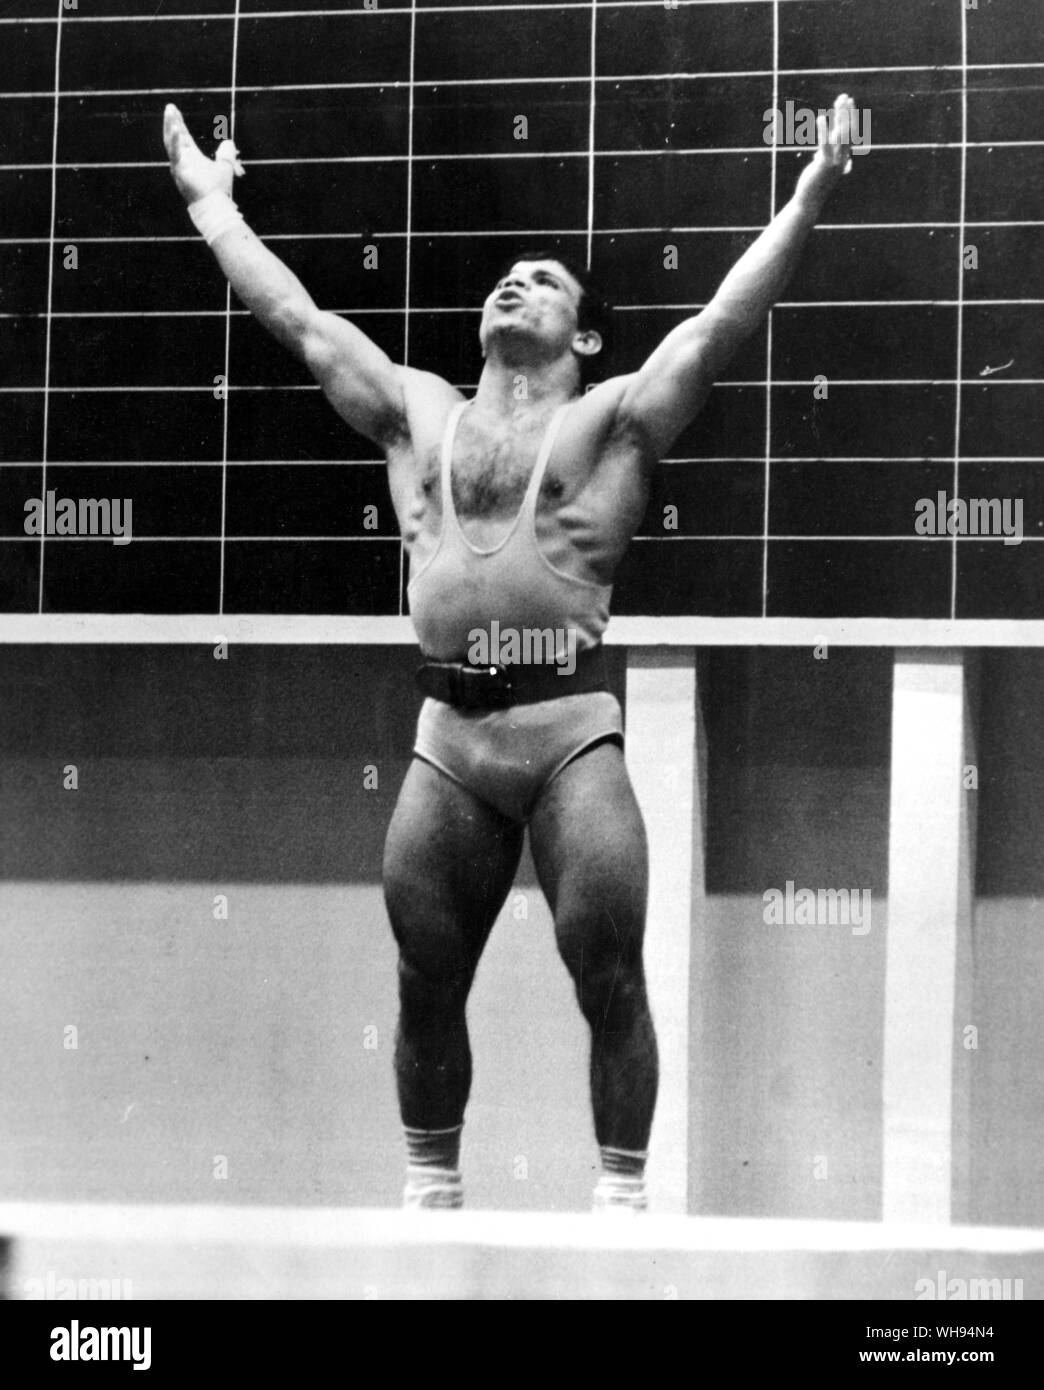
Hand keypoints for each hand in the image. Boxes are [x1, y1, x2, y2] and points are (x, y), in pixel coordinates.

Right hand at [163, 103, 244, 204]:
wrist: (215, 207)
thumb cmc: (218, 190)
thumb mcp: (225, 167)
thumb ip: (226, 154)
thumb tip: (229, 142)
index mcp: (191, 158)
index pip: (183, 137)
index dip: (179, 123)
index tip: (175, 110)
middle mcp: (183, 160)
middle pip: (174, 137)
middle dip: (172, 121)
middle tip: (170, 106)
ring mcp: (179, 166)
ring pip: (170, 142)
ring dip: (170, 126)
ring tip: (170, 111)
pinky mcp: (179, 171)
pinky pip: (175, 153)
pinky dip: (175, 140)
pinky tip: (177, 127)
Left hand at [795, 93, 856, 208]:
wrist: (809, 202)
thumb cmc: (813, 186)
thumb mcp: (820, 168)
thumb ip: (822, 158)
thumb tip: (818, 154)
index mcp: (844, 158)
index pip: (849, 134)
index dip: (849, 118)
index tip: (848, 103)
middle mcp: (843, 159)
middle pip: (848, 131)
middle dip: (847, 113)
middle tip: (846, 96)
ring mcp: (835, 163)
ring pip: (840, 135)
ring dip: (840, 117)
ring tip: (838, 102)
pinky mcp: (824, 165)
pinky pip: (824, 145)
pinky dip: (823, 131)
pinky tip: (820, 118)